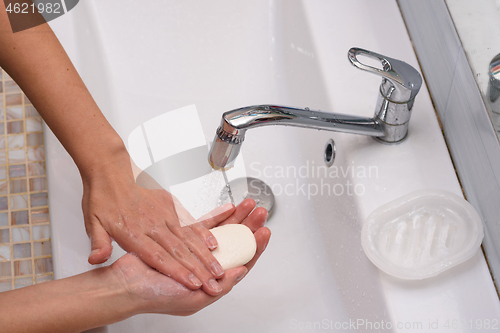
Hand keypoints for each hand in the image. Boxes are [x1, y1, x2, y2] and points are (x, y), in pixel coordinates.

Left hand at [82, 159, 237, 295]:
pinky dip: (202, 233)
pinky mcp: (170, 204)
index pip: (158, 257)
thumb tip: (96, 260)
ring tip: (217, 268)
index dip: (177, 272)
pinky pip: (189, 222)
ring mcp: (164, 213)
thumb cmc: (102, 195)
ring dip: (204, 255)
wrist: (110, 167)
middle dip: (198, 269)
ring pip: (188, 238)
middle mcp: (152, 224)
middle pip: (179, 251)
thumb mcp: (91, 222)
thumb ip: (98, 243)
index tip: (192, 283)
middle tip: (213, 282)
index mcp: (132, 232)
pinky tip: (212, 243)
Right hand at [112, 198, 270, 315]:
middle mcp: (206, 266)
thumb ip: (219, 287)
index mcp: (212, 282)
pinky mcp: (182, 239)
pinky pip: (204, 225)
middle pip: (234, 243)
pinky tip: (228, 208)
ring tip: (248, 205)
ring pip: (222, 232)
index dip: (254, 247)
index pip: (241, 262)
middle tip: (260, 213)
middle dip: (248, 226)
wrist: (125, 286)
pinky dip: (217, 217)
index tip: (264, 233)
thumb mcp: (192, 298)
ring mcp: (195, 252)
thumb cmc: (156, 297)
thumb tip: (242, 271)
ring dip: (236, 218)